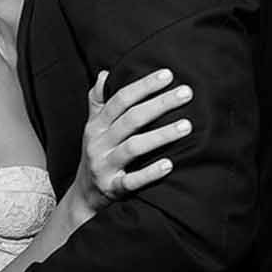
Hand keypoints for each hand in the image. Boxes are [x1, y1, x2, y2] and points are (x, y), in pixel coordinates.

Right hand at [76, 68, 192, 212]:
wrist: (84, 197)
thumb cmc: (97, 156)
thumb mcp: (93, 128)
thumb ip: (97, 101)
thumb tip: (104, 74)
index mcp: (96, 126)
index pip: (120, 100)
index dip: (144, 86)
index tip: (168, 74)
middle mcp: (98, 143)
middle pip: (131, 119)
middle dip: (160, 104)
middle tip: (187, 93)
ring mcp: (104, 166)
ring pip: (133, 147)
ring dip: (161, 136)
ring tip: (187, 126)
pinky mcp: (111, 188)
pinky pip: (131, 181)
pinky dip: (150, 173)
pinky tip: (170, 164)